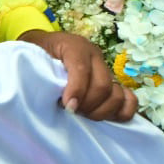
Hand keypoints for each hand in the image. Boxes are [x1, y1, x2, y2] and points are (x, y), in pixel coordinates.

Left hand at [18, 29, 137, 120]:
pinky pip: (129, 99)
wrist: (44, 46)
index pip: (82, 70)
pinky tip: (107, 117)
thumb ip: (42, 72)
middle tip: (72, 112)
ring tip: (84, 114)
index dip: (76, 91)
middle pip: (102, 85)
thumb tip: (61, 100)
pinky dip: (122, 111)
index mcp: (75, 46)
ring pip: (117, 94)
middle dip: (88, 105)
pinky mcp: (113, 83)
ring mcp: (106, 70)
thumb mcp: (33, 56)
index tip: (67, 107)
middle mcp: (95, 56)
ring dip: (101, 111)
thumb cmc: (36, 54)